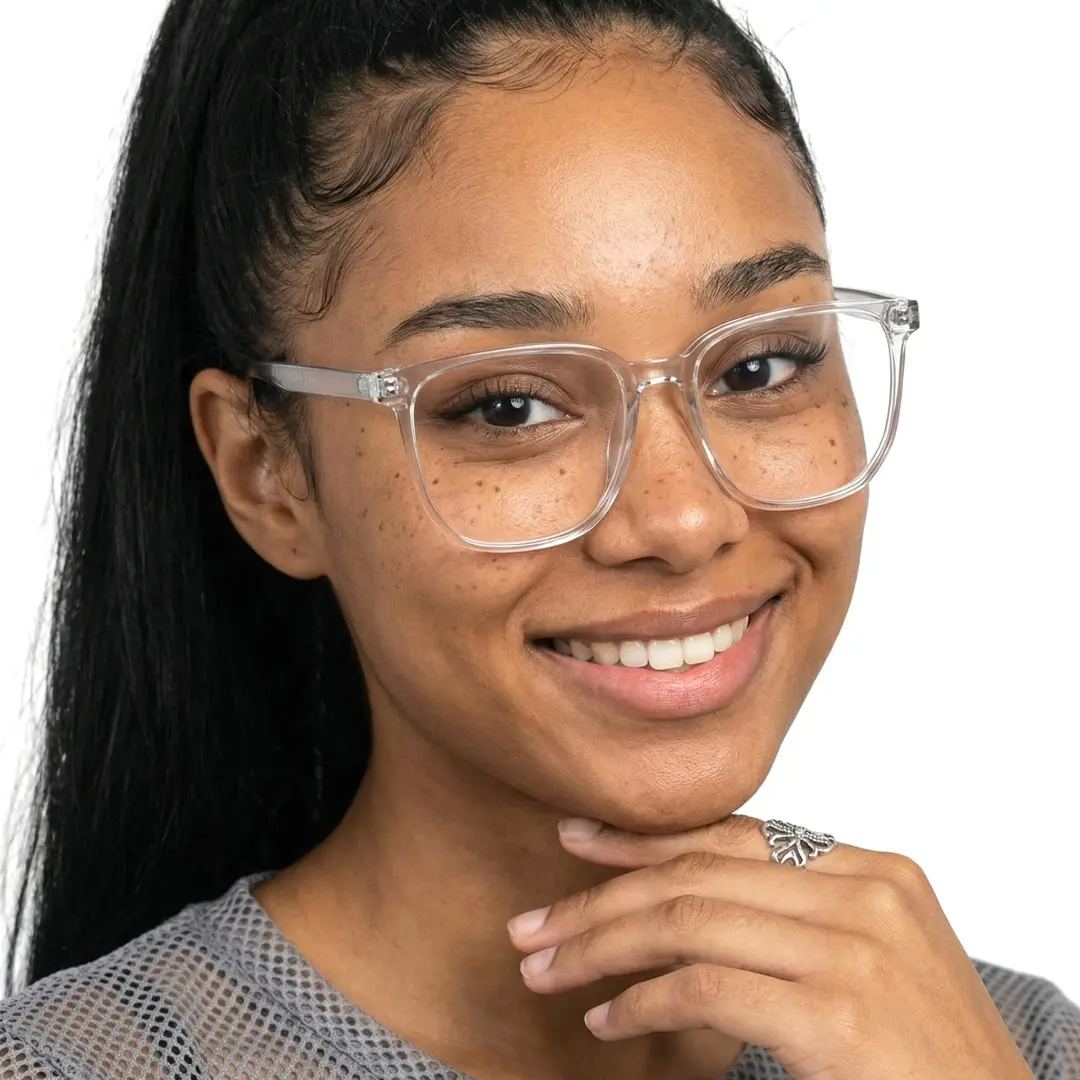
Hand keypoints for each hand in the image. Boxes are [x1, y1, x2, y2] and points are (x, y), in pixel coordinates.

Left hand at [506, 814, 1034, 1079]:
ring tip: (545, 969)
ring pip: (686, 920)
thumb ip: (794, 919)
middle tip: (533, 923)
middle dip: (601, 897)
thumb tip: (684, 899)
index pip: (732, 838)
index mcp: (874, 869)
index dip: (644, 840)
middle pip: (698, 874)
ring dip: (600, 945)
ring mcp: (855, 950)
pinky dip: (640, 1001)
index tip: (576, 840)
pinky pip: (704, 987)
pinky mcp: (837, 1013)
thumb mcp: (870, 964)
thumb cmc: (927, 1061)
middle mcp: (866, 894)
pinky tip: (606, 1021)